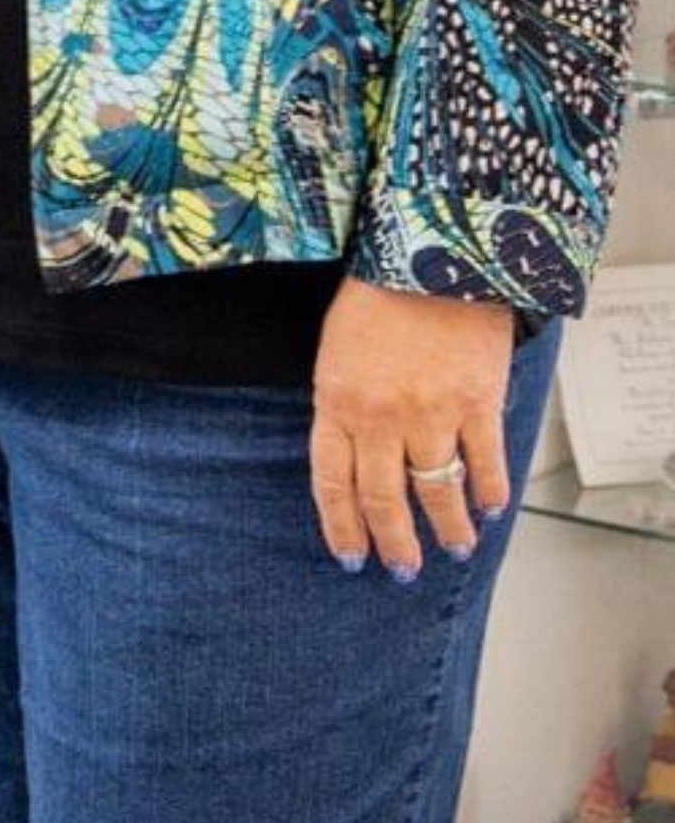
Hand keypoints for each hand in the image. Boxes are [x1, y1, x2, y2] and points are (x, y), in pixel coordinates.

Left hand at [308, 276, 514, 577]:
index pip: (332, 481)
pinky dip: (489, 493)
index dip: (342, 525)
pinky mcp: (477, 404)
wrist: (429, 254)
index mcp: (336, 400)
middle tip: (402, 568)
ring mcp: (431, 413)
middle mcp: (380, 416)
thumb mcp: (336, 348)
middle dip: (394, 542)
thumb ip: (343, 402)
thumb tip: (357, 454)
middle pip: (385, 499)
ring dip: (448, 528)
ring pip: (438, 492)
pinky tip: (490, 509)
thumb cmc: (376, 296)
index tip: (351, 555)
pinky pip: (485, 464)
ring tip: (454, 547)